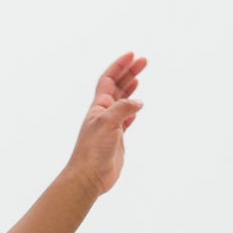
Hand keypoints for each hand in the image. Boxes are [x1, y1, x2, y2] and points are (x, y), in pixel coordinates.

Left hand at [66, 51, 146, 195]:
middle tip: (144, 61)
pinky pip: (125, 119)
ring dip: (130, 89)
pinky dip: (132, 110)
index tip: (132, 55)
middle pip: (117, 87)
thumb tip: (138, 102)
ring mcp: (110, 126)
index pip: (108, 79)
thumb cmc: (93, 151)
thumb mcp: (108, 123)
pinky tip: (137, 107)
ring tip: (139, 78)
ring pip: (121, 102)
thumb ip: (123, 108)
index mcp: (98, 107)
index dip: (119, 66)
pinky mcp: (116, 139)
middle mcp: (103, 114)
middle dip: (129, 73)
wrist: (88, 178)